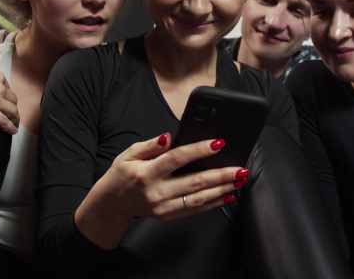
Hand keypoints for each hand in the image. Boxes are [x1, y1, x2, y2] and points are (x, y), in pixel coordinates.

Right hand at [0, 65, 18, 133]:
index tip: (7, 103)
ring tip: (14, 124)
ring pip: (13, 112)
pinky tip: (12, 131)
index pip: (8, 88)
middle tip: (12, 115)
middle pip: (13, 100)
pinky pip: (5, 122)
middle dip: (13, 108)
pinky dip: (11, 128)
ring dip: (15, 119)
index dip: (7, 97)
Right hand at [95, 133, 247, 221]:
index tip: (217, 143)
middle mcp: (156, 192)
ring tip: (239, 180)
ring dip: (222, 189)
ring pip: (199, 198)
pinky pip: (195, 210)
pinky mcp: (168, 216)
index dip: (198, 150)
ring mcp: (163, 207)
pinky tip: (227, 195)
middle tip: (241, 168)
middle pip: (194, 182)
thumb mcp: (129, 154)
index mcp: (146, 173)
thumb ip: (150, 145)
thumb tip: (168, 138)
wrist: (112, 204)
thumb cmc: (122, 175)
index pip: (176, 159)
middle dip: (221, 175)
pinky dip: (213, 203)